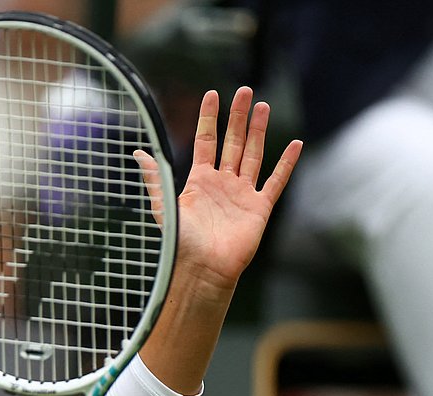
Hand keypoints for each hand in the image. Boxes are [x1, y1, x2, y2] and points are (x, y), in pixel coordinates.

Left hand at [136, 87, 302, 297]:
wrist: (201, 268)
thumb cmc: (180, 241)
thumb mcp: (163, 204)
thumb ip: (155, 177)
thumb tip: (138, 152)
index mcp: (199, 181)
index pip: (207, 141)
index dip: (209, 119)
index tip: (212, 94)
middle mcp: (222, 184)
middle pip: (233, 142)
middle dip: (237, 117)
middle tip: (244, 90)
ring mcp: (242, 194)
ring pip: (253, 155)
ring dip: (258, 131)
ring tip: (262, 106)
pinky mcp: (260, 208)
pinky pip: (275, 181)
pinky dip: (285, 163)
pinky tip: (294, 144)